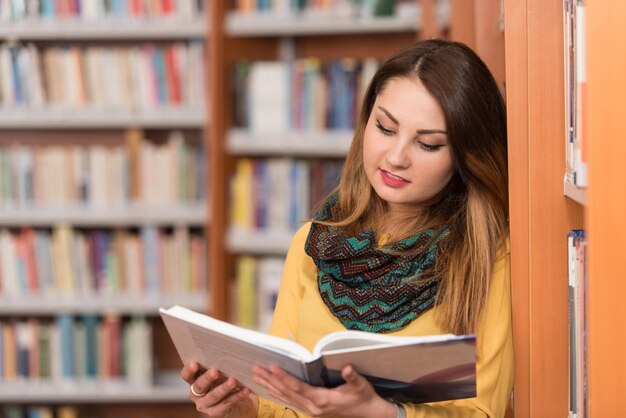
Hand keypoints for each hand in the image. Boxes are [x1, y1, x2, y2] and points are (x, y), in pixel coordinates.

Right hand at [181, 361, 257, 417]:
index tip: (195, 363)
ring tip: (233, 381)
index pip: (186, 375)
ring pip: (213, 396)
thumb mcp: (221, 370)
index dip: (189, 369)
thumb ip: (218, 363)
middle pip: (199, 385)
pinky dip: (237, 396)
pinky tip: (246, 389)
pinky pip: (226, 404)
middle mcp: (196, 393)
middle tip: (216, 371)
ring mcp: (204, 404)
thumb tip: (227, 349)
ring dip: (224, 388)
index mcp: (193, 380)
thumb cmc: (226, 379)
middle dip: (208, 378)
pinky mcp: (215, 413)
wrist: (238, 399)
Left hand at [252, 364, 396, 417]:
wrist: (369, 415)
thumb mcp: (362, 386)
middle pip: (286, 392)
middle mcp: (313, 407)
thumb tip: (347, 369)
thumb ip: (353, 377)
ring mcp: (311, 411)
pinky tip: (269, 388)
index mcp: (322, 400)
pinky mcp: (311, 410)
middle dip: (270, 380)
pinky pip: (290, 402)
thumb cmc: (364, 398)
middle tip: (255, 368)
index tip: (271, 366)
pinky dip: (277, 394)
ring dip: (270, 386)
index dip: (284, 377)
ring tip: (256, 376)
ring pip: (285, 398)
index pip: (297, 387)